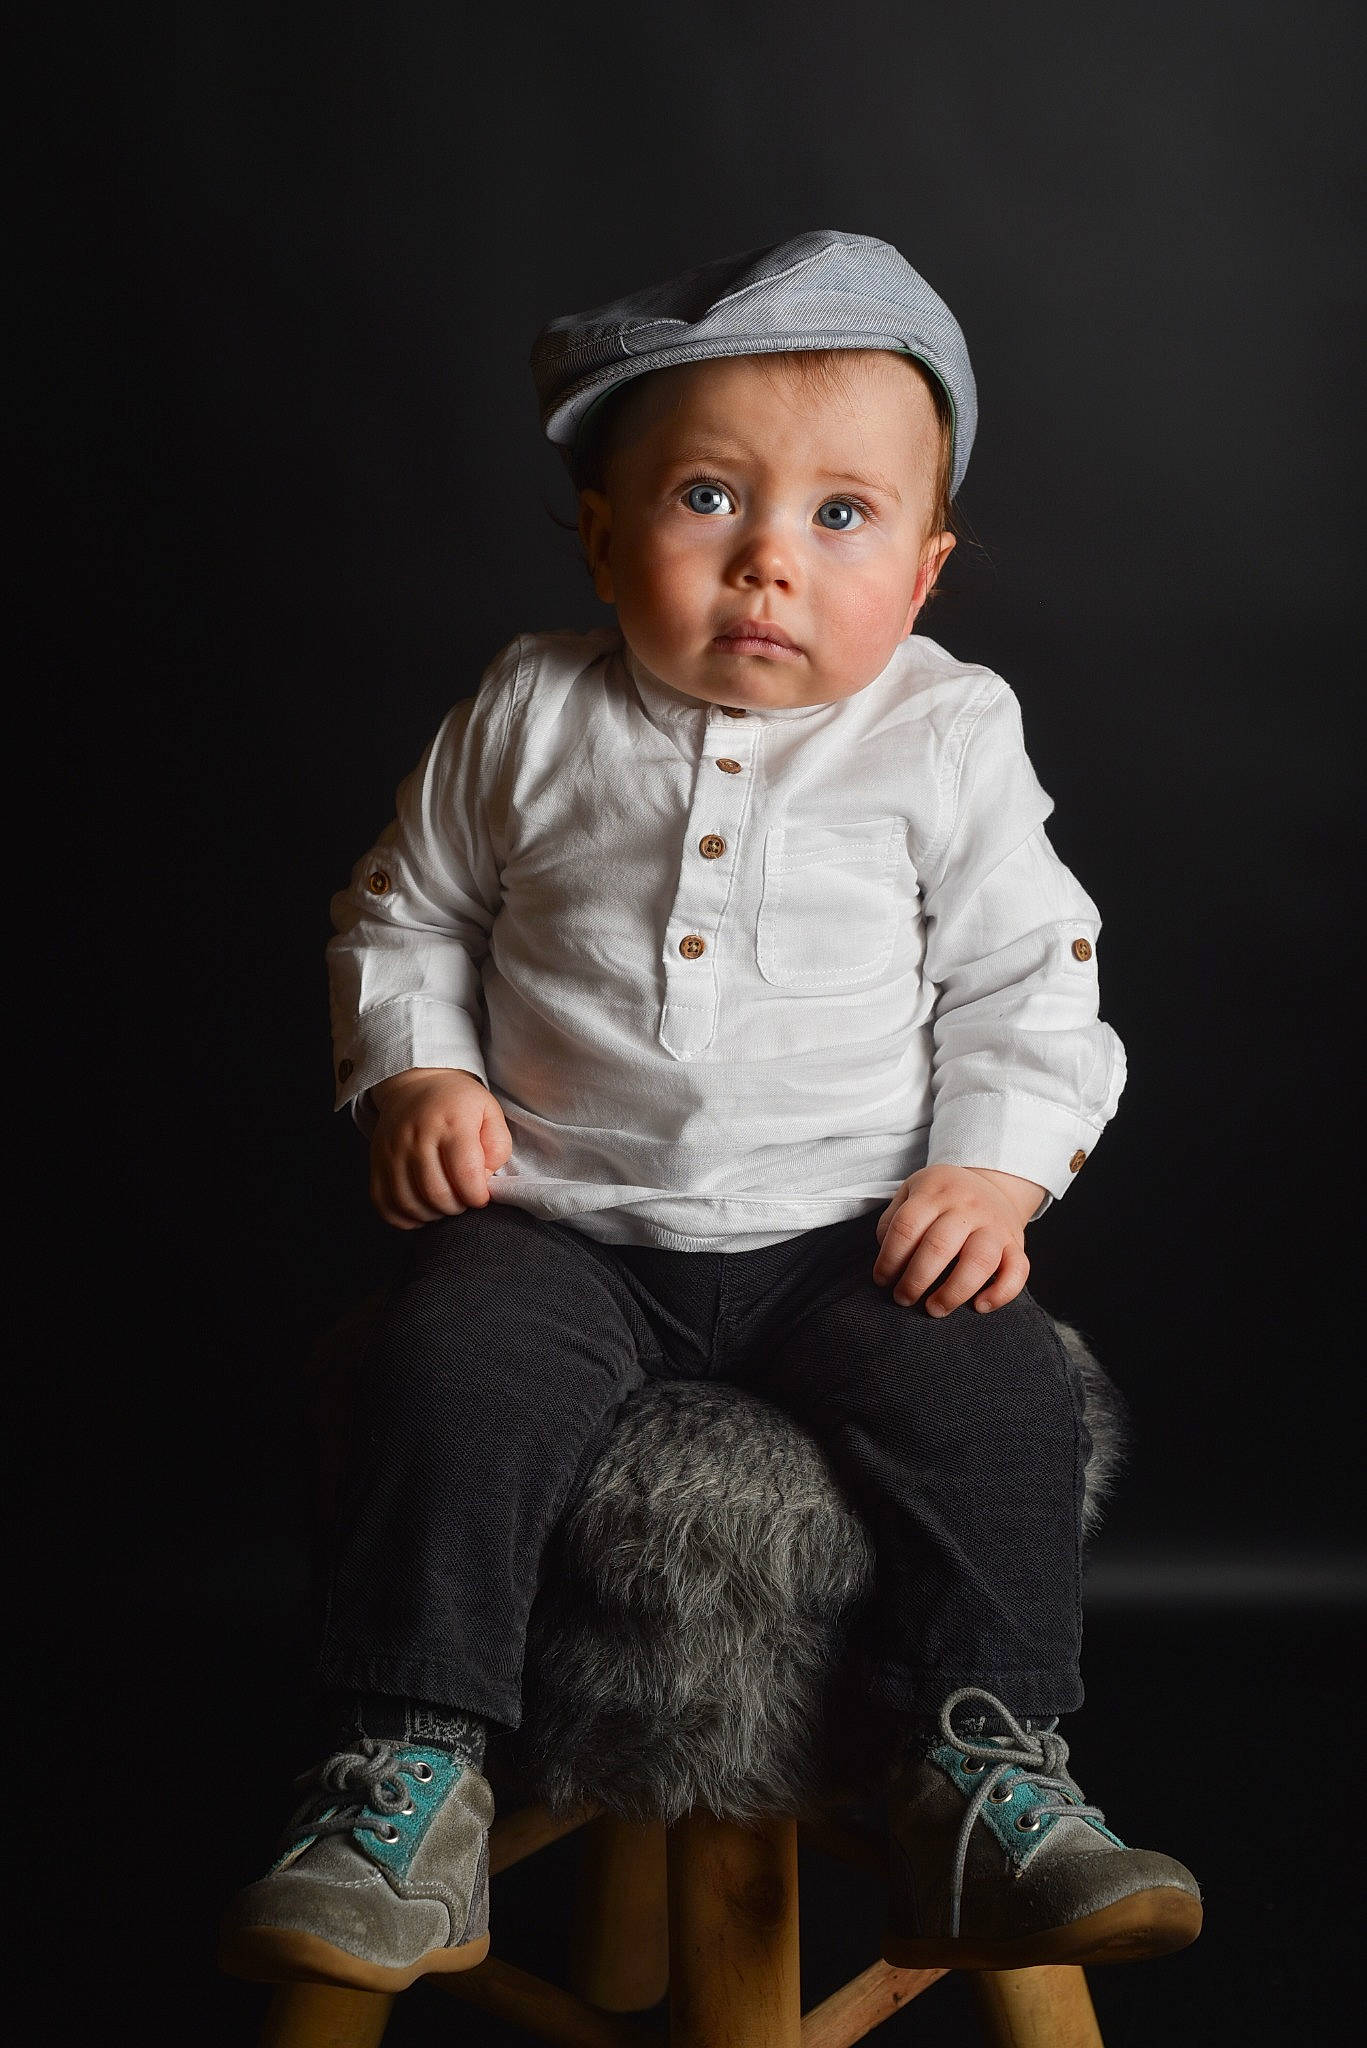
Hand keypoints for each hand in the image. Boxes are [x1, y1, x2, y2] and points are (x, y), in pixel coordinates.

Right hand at [368, 1068, 512, 1229]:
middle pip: (436, 1194)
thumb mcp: (490, 1112)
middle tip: (463, 1199)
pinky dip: (403, 1218)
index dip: (478, 1196)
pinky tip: (421, 1209)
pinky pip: (383, 1204)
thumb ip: (498, 1146)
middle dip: (457, 1207)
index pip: (465, 1174)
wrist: (416, 1085)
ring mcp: (392, 1151)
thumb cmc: (458, 1103)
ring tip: (444, 1204)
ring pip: (409, 1203)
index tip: (481, 1195)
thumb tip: (485, 1178)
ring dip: (432, 1215)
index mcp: (451, 1124)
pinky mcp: (376, 1163)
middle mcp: (417, 1138)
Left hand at [871, 1165, 1043, 1315]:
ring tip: (933, 1309)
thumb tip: (888, 1259)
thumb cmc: (943, 1197)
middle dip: (915, 1280)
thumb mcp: (912, 1191)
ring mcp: (995, 1225)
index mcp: (936, 1191)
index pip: (906, 1226)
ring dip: (953, 1292)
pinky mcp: (1016, 1244)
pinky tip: (979, 1307)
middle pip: (939, 1246)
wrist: (992, 1184)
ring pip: (979, 1261)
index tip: (882, 1280)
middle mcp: (968, 1206)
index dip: (889, 1258)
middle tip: (903, 1298)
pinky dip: (1001, 1293)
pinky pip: (1018, 1271)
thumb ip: (893, 1220)